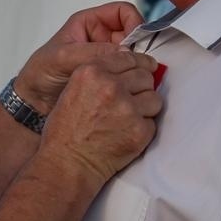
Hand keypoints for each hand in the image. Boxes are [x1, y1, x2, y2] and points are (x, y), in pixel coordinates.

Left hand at [13, 1, 144, 109]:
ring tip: (134, 77)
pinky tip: (129, 88)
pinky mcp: (112, 78)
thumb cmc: (40, 74)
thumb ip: (92, 52)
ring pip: (136, 56)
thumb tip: (124, 51)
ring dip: (138, 65)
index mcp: (89, 23)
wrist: (35, 102)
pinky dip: (134, 79)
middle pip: (134, 34)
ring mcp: (109, 59)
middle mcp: (102, 38)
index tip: (135, 41)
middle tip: (140, 63)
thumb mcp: (62, 58)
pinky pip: (131, 74)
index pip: (123, 12)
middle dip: (140, 47)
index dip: (134, 22)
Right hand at [39, 52, 162, 186]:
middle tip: (130, 100)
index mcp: (92, 72)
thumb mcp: (72, 90)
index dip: (137, 64)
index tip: (144, 67)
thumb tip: (126, 70)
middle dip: (141, 87)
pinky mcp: (139, 129)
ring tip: (128, 118)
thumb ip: (98, 75)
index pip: (128, 57)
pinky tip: (126, 133)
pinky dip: (143, 127)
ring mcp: (127, 108)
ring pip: (154, 98)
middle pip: (144, 76)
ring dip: (146, 107)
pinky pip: (153, 121)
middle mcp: (111, 86)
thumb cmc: (65, 132)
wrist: (67, 164)